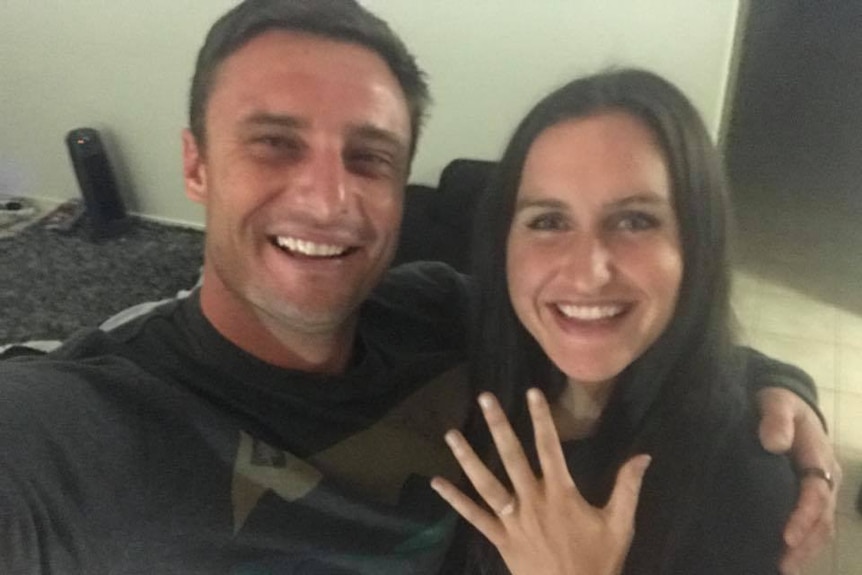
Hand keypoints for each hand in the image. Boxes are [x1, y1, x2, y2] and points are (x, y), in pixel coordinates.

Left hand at [430, 388, 650, 574]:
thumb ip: (628, 488)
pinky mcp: (500, 539)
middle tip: (485, 397)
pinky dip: (455, 500)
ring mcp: (513, 520)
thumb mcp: (620, 525)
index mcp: (561, 494)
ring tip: (451, 433)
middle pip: (512, 456)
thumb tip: (644, 455)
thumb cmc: (598, 562)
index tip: (532, 393)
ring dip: (467, 457)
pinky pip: (474, 517)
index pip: (550, 448)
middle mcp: (532, 501)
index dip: (541, 419)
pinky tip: (437, 483)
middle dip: (499, 425)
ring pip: (486, 483)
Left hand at [756, 387, 841, 573]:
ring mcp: (820, 491)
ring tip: (783, 569)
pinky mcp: (808, 497)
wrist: (783, 403)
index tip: (786, 537)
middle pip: (822, 520)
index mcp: (820, 459)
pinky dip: (802, 545)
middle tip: (782, 565)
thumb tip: (773, 443)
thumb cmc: (778, 403)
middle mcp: (826, 479)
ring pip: (820, 528)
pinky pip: (812, 526)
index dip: (803, 517)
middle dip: (805, 545)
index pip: (816, 494)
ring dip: (805, 551)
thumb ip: (776, 419)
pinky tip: (785, 560)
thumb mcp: (776, 402)